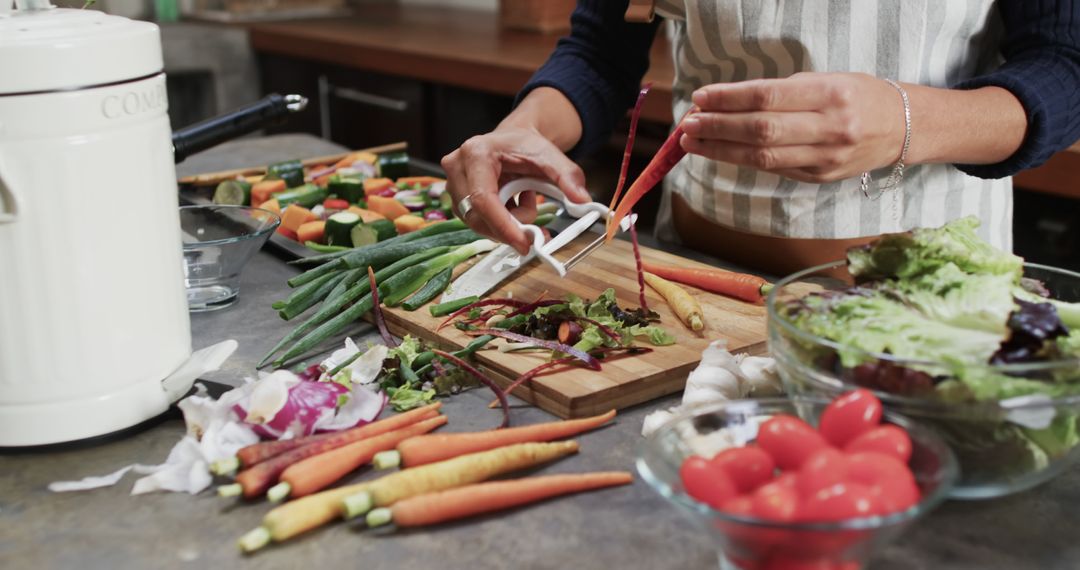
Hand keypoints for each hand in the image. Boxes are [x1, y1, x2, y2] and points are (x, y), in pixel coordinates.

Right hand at [441, 127, 589, 253]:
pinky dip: (501, 221)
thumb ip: (568, 176)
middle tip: (534, 235)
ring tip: (526, 202)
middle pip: (478, 216)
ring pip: (478, 223)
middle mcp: (458, 168)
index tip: (523, 243)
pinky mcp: (458, 198)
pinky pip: (479, 222)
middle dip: (508, 229)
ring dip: (507, 223)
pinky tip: (515, 205)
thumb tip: (581, 199)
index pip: (483, 199)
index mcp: (476, 153)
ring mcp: (454, 184)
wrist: (513, 139)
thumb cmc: (525, 144)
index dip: (503, 226)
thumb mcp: (550, 155)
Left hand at [680, 73, 907, 183]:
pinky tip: (720, 152)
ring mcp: (824, 158)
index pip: (767, 98)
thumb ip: (782, 92)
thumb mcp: (827, 80)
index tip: (701, 97)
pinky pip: (773, 169)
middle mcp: (829, 128)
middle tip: (689, 122)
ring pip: (762, 156)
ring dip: (721, 149)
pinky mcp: (819, 178)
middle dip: (718, 126)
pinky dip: (742, 160)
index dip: (729, 99)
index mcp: (830, 95)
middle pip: (760, 130)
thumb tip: (729, 100)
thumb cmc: (859, 96)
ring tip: (693, 141)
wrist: (904, 128)